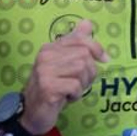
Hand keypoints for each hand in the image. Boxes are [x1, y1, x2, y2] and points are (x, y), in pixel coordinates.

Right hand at [21, 20, 109, 134]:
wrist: (32, 112)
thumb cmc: (52, 88)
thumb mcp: (64, 64)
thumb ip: (75, 44)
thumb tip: (87, 23)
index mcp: (50, 48)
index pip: (80, 39)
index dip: (97, 48)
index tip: (104, 59)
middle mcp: (45, 56)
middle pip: (84, 55)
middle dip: (89, 72)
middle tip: (78, 83)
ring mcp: (45, 71)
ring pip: (81, 69)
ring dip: (82, 84)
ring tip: (71, 91)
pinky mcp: (48, 87)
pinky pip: (75, 86)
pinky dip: (76, 95)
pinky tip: (66, 98)